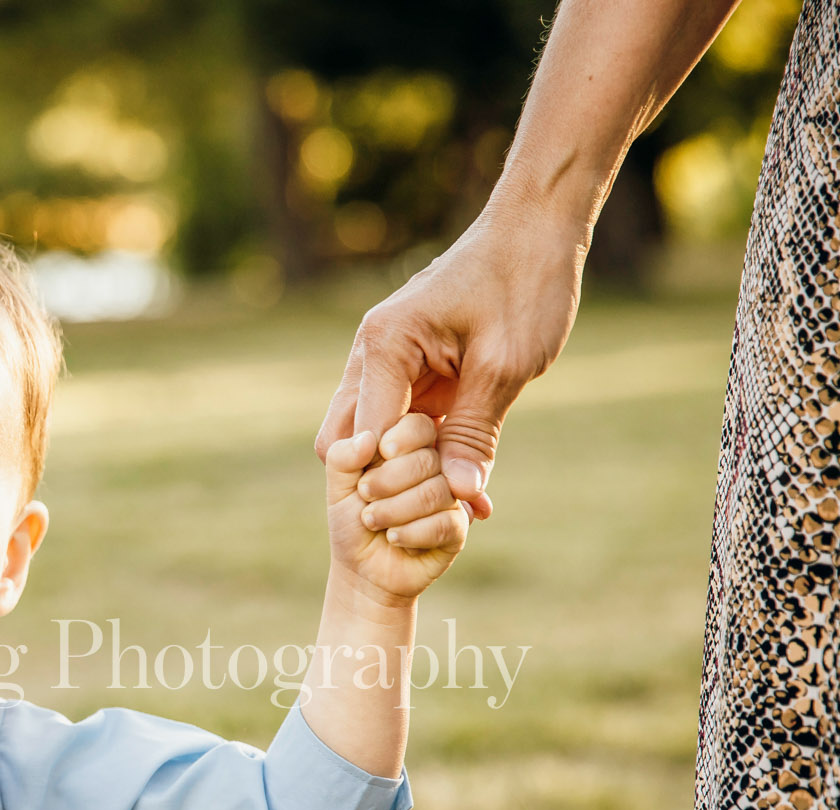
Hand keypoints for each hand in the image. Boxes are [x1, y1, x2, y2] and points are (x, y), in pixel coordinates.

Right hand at [312, 203, 584, 520]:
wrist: (538, 228)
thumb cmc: (524, 282)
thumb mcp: (505, 366)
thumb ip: (475, 433)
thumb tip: (459, 496)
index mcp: (383, 346)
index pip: (363, 438)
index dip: (395, 480)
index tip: (437, 506)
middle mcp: (370, 354)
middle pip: (346, 442)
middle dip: (385, 480)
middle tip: (435, 506)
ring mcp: (385, 362)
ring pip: (370, 437)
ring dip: (407, 471)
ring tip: (456, 499)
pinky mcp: (410, 370)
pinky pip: (404, 425)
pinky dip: (427, 455)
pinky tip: (467, 482)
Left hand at [325, 412, 468, 602]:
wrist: (362, 569)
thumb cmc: (351, 521)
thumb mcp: (338, 487)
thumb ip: (342, 458)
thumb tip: (369, 439)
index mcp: (409, 447)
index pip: (418, 426)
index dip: (398, 441)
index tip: (379, 456)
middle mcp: (436, 467)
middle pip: (428, 460)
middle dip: (387, 483)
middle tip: (365, 497)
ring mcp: (451, 496)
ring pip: (437, 492)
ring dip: (394, 512)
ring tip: (373, 521)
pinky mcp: (458, 526)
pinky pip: (446, 523)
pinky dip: (410, 534)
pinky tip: (395, 538)